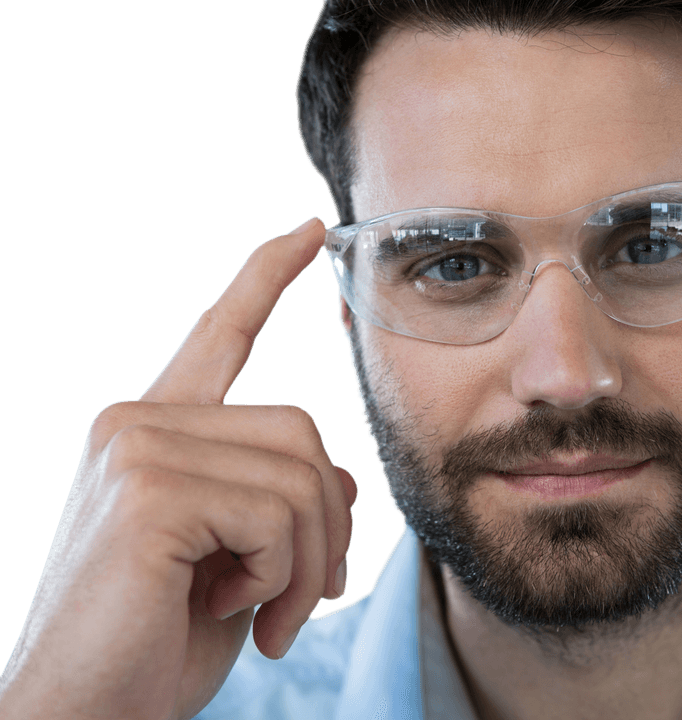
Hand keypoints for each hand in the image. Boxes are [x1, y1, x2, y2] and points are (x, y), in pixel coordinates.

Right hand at [0, 217, 357, 719]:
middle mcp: (139, 421)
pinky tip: (239, 609)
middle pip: (304, 431)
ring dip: (309, 560)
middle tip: (300, 597)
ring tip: (269, 613)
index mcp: (157, 429)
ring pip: (302, 473)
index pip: (220, 333)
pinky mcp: (148, 491)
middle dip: (326, 524)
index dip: (268, 279)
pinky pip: (277, 513)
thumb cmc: (159, 641)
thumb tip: (341, 474)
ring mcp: (137, 448)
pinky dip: (284, 574)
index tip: (310, 233)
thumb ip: (284, 501)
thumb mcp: (244, 561)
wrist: (85, 713)